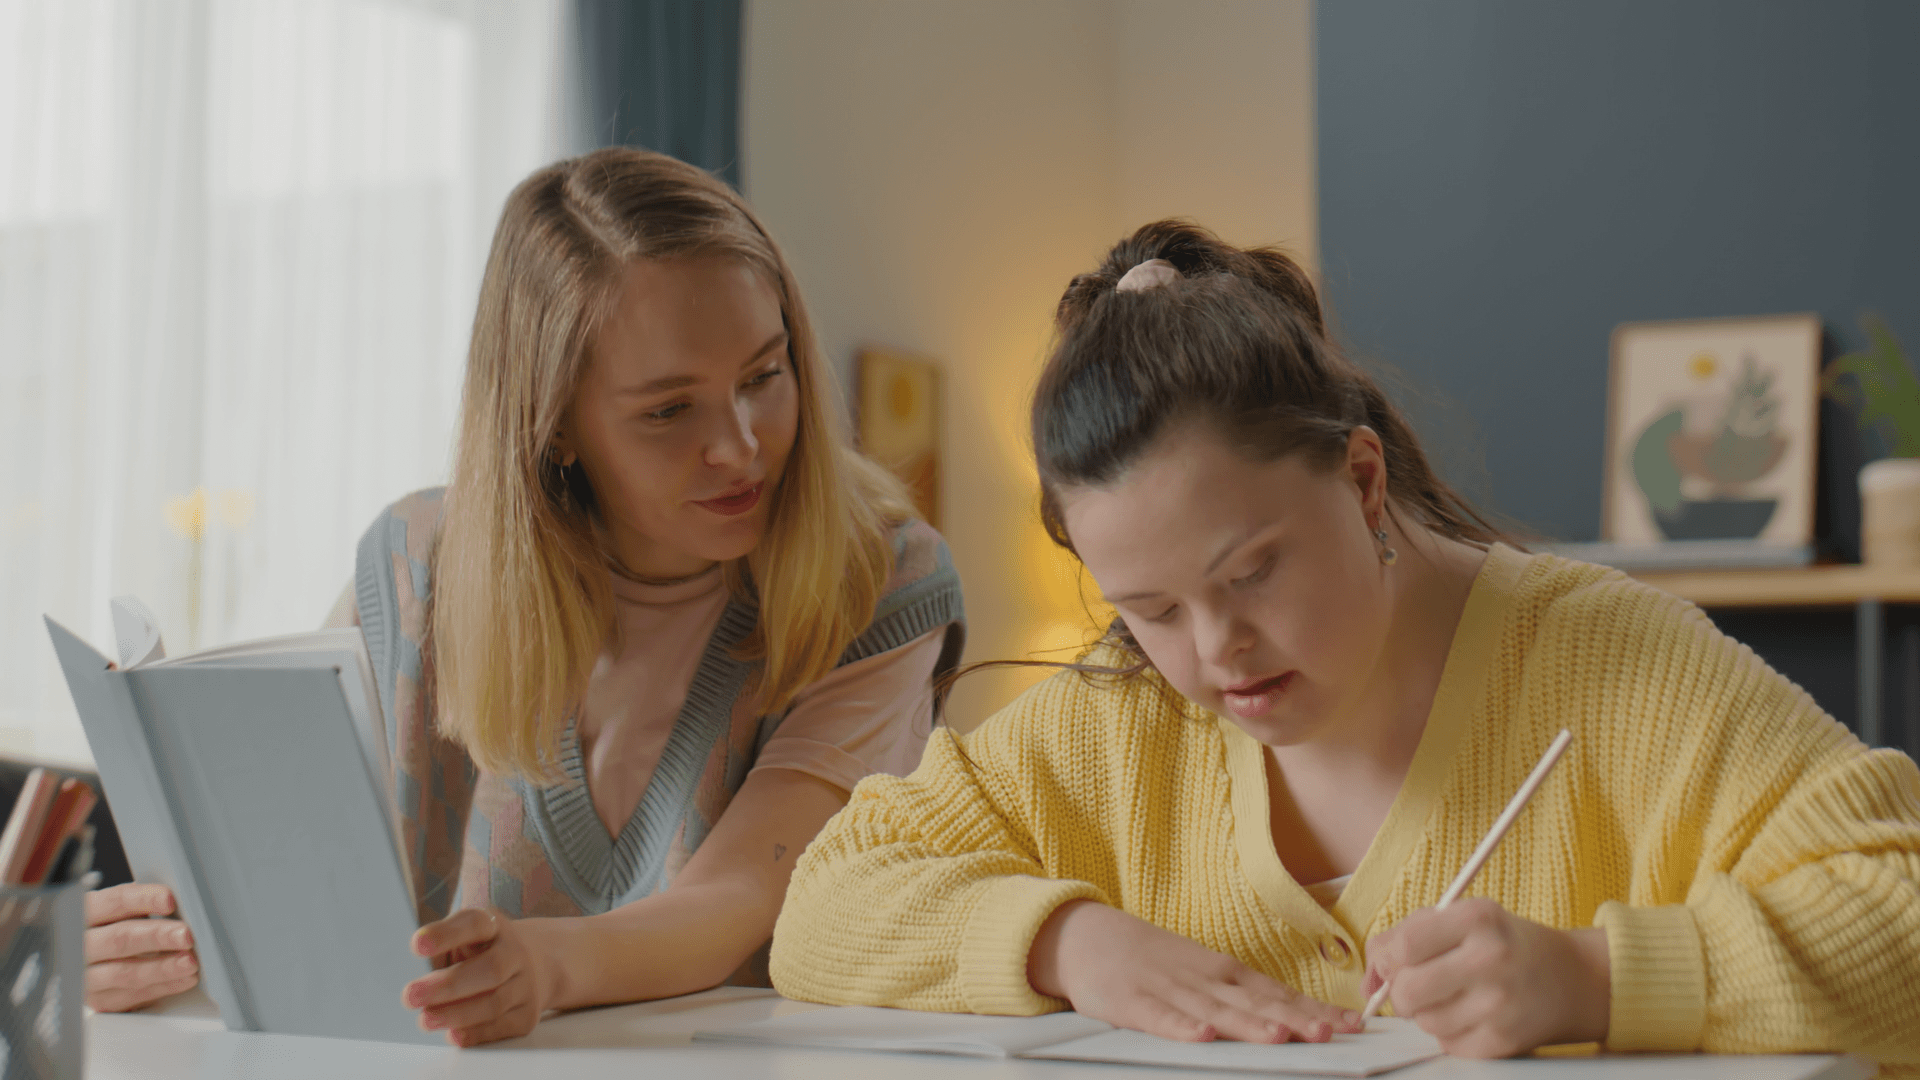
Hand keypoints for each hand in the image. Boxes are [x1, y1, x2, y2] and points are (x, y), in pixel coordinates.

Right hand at [84, 883, 199, 1011]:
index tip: (169, 900)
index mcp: (85, 912)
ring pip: (124, 972)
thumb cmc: (115, 927)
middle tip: (185, 935)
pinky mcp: (98, 1000)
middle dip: (156, 936)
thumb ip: (144, 905)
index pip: (114, 902)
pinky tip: (184, 979)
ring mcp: (86, 976)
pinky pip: (131, 996)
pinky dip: (163, 987)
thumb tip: (181, 903)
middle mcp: (79, 945)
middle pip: (118, 939)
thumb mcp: (122, 909)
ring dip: (162, 967)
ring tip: (189, 962)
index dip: (143, 899)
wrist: (93, 961)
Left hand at [403, 908, 557, 1045]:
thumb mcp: (464, 939)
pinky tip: (453, 1034)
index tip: (417, 945)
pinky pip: (501, 1027)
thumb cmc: (482, 953)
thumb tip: (417, 985)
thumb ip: (441, 954)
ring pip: (495, 1003)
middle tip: (411, 996)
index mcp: (494, 926)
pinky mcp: (527, 1014)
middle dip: (448, 985)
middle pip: (490, 969)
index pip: (474, 924)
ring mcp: (526, 984)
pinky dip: (475, 1033)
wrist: (535, 966)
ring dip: (456, 1014)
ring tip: (426, 1019)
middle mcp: (516, 952)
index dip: (446, 934)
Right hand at [1028, 900, 1361, 1042]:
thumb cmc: (1149, 960)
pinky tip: (1202, 1036)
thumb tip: (1290, 1017)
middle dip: (1296, 1019)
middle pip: (1255, 1002)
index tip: (1351, 1024)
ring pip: (1215, 1011)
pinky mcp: (1132, 1002)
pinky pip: (1160, 1018)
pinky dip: (1182, 1027)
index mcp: (1222, 972)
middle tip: (1331, 1033)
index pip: (1277, 993)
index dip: (1314, 1010)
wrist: (1086, 936)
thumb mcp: (1200, 971)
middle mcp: (1204, 979)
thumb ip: (1239, 995)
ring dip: (1249, 1024)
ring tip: (1281, 1037)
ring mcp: (1169, 989)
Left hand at [1363, 898, 1609, 1056]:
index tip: (1393, 962)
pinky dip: (1450, 1033)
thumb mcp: (1462, 918)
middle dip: (1400, 992)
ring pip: (1424, 1021)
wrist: (1571, 979)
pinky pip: (1448, 1044)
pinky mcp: (1504, 1041)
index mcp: (1477, 919)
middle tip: (1416, 985)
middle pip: (1407, 990)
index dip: (1387, 960)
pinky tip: (1471, 1016)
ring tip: (1453, 996)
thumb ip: (1406, 935)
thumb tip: (1369, 978)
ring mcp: (1499, 1005)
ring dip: (1426, 1012)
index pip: (1404, 947)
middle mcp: (1490, 960)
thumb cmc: (1503, 944)